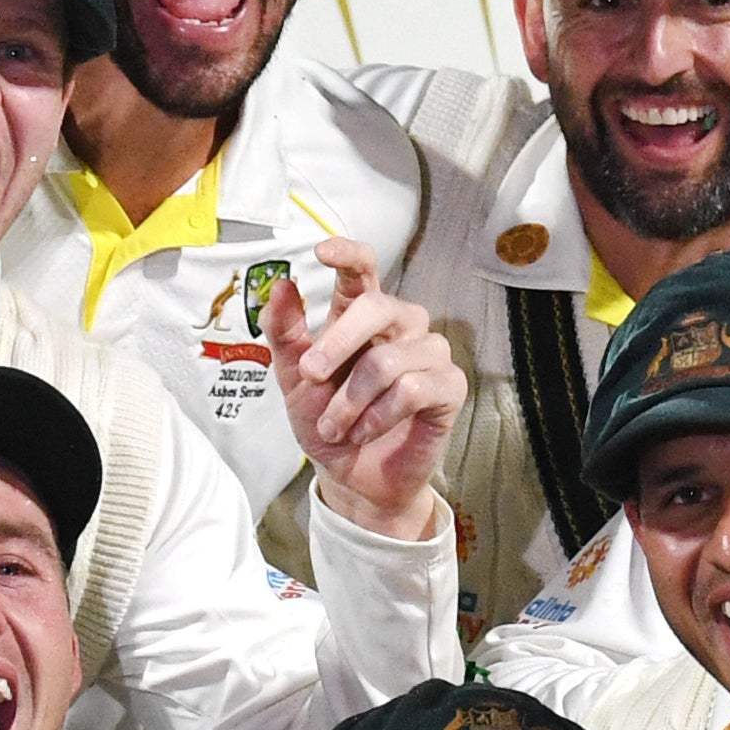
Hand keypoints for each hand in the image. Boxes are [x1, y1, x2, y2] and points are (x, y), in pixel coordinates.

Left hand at [268, 251, 465, 534]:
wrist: (351, 478)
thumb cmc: (326, 422)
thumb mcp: (293, 379)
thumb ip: (285, 333)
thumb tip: (280, 285)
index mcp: (362, 315)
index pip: (363, 270)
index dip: (348, 254)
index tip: (321, 252)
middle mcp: (400, 327)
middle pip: (377, 308)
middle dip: (336, 344)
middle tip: (311, 376)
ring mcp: (428, 355)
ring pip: (388, 361)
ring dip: (351, 401)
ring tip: (337, 426)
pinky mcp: (449, 388)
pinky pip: (412, 390)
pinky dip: (379, 416)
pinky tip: (367, 431)